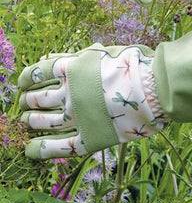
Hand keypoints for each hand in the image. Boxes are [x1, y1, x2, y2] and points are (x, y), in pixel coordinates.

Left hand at [18, 44, 166, 159]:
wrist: (156, 88)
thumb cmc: (135, 65)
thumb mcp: (105, 52)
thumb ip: (76, 56)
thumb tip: (50, 57)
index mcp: (72, 69)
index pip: (37, 72)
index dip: (26, 78)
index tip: (23, 82)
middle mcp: (70, 94)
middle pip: (37, 98)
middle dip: (27, 101)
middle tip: (26, 103)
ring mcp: (78, 117)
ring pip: (43, 122)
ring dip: (31, 121)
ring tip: (27, 121)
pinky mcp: (90, 138)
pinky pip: (60, 148)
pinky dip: (41, 150)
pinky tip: (29, 150)